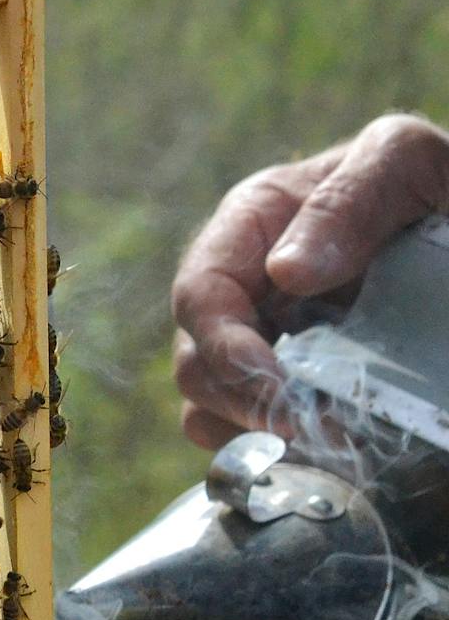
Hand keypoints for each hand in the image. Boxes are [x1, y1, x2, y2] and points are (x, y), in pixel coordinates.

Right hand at [171, 113, 448, 446]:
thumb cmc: (438, 184)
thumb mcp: (404, 163)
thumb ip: (348, 199)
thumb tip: (286, 273)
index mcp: (253, 228)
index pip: (200, 296)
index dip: (226, 348)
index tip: (277, 385)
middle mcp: (247, 290)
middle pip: (196, 363)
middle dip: (241, 403)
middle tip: (313, 431)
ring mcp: (270, 342)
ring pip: (212, 410)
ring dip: (254, 438)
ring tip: (326, 447)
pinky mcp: (297, 386)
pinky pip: (255, 434)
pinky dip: (278, 456)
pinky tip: (329, 454)